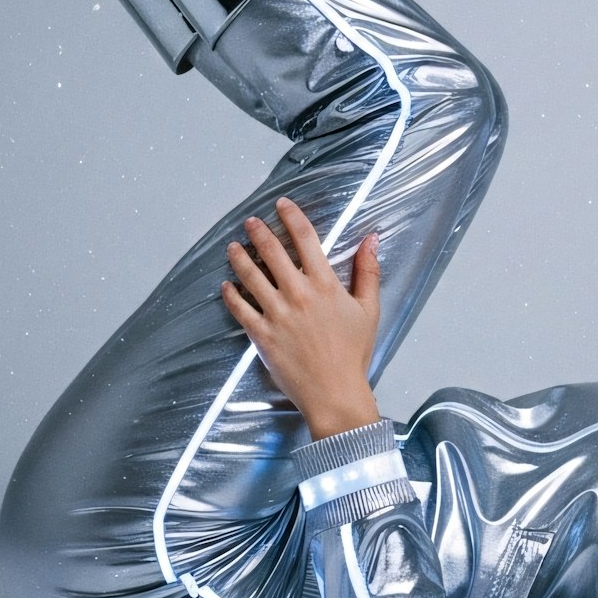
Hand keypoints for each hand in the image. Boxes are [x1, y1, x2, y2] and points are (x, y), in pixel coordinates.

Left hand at [221, 197, 382, 436]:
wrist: (335, 392)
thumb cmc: (354, 353)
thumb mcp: (369, 310)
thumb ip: (368, 272)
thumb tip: (371, 239)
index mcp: (325, 285)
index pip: (306, 239)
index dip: (292, 217)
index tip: (282, 204)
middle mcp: (298, 294)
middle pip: (272, 252)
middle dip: (259, 232)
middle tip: (250, 221)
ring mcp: (277, 314)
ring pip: (251, 276)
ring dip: (239, 258)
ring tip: (232, 246)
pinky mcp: (262, 335)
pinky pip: (240, 309)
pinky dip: (230, 295)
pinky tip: (226, 285)